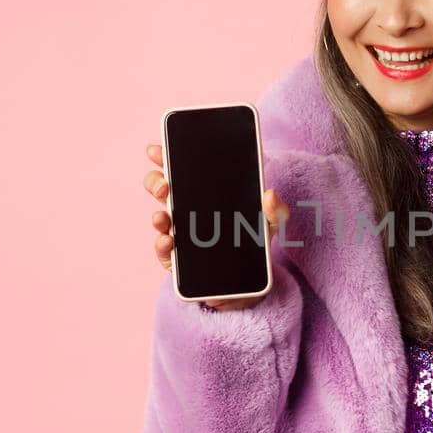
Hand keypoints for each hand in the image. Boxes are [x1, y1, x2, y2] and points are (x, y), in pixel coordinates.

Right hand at [144, 140, 290, 310]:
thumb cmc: (254, 243)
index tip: (156, 149)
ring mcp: (179, 234)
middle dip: (156, 183)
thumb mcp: (270, 223)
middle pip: (161, 190)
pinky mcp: (177, 261)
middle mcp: (186, 211)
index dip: (165, 157)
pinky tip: (168, 241)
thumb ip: (275, 210)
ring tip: (163, 217)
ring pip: (159, 219)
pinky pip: (164, 252)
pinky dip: (162, 246)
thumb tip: (270, 194)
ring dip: (157, 216)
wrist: (249, 282)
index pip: (179, 170)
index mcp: (203, 193)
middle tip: (165, 185)